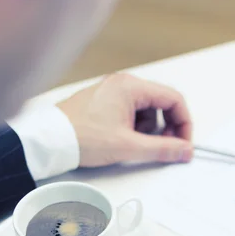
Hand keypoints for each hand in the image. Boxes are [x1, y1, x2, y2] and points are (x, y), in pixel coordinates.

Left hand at [57, 73, 192, 167]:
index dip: (184, 123)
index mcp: (130, 86)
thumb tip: (185, 150)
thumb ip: (162, 149)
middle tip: (163, 148)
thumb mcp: (128, 147)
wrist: (49, 141)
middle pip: (161, 103)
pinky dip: (134, 127)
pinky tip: (123, 141)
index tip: (184, 143)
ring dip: (149, 129)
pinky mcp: (103, 103)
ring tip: (134, 145)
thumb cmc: (82, 138)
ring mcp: (112, 92)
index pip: (173, 99)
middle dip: (166, 127)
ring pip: (146, 109)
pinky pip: (130, 112)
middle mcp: (122, 84)